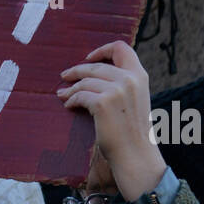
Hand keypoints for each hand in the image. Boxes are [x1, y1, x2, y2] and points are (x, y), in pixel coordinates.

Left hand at [57, 40, 165, 200]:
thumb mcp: (135, 100)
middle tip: (65, 76)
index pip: (121, 48)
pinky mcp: (102, 103)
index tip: (89, 58)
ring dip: (71, 88)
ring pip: (85, 81)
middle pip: (96, 66)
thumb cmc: (133, 132)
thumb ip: (124, 84)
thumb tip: (97, 74)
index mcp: (140, 76)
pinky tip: (68, 105)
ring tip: (63, 95)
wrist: (136, 156)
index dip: (102, 50)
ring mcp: (116, 90)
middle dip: (77, 71)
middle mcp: (129, 79)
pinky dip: (71, 100)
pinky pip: (80, 96)